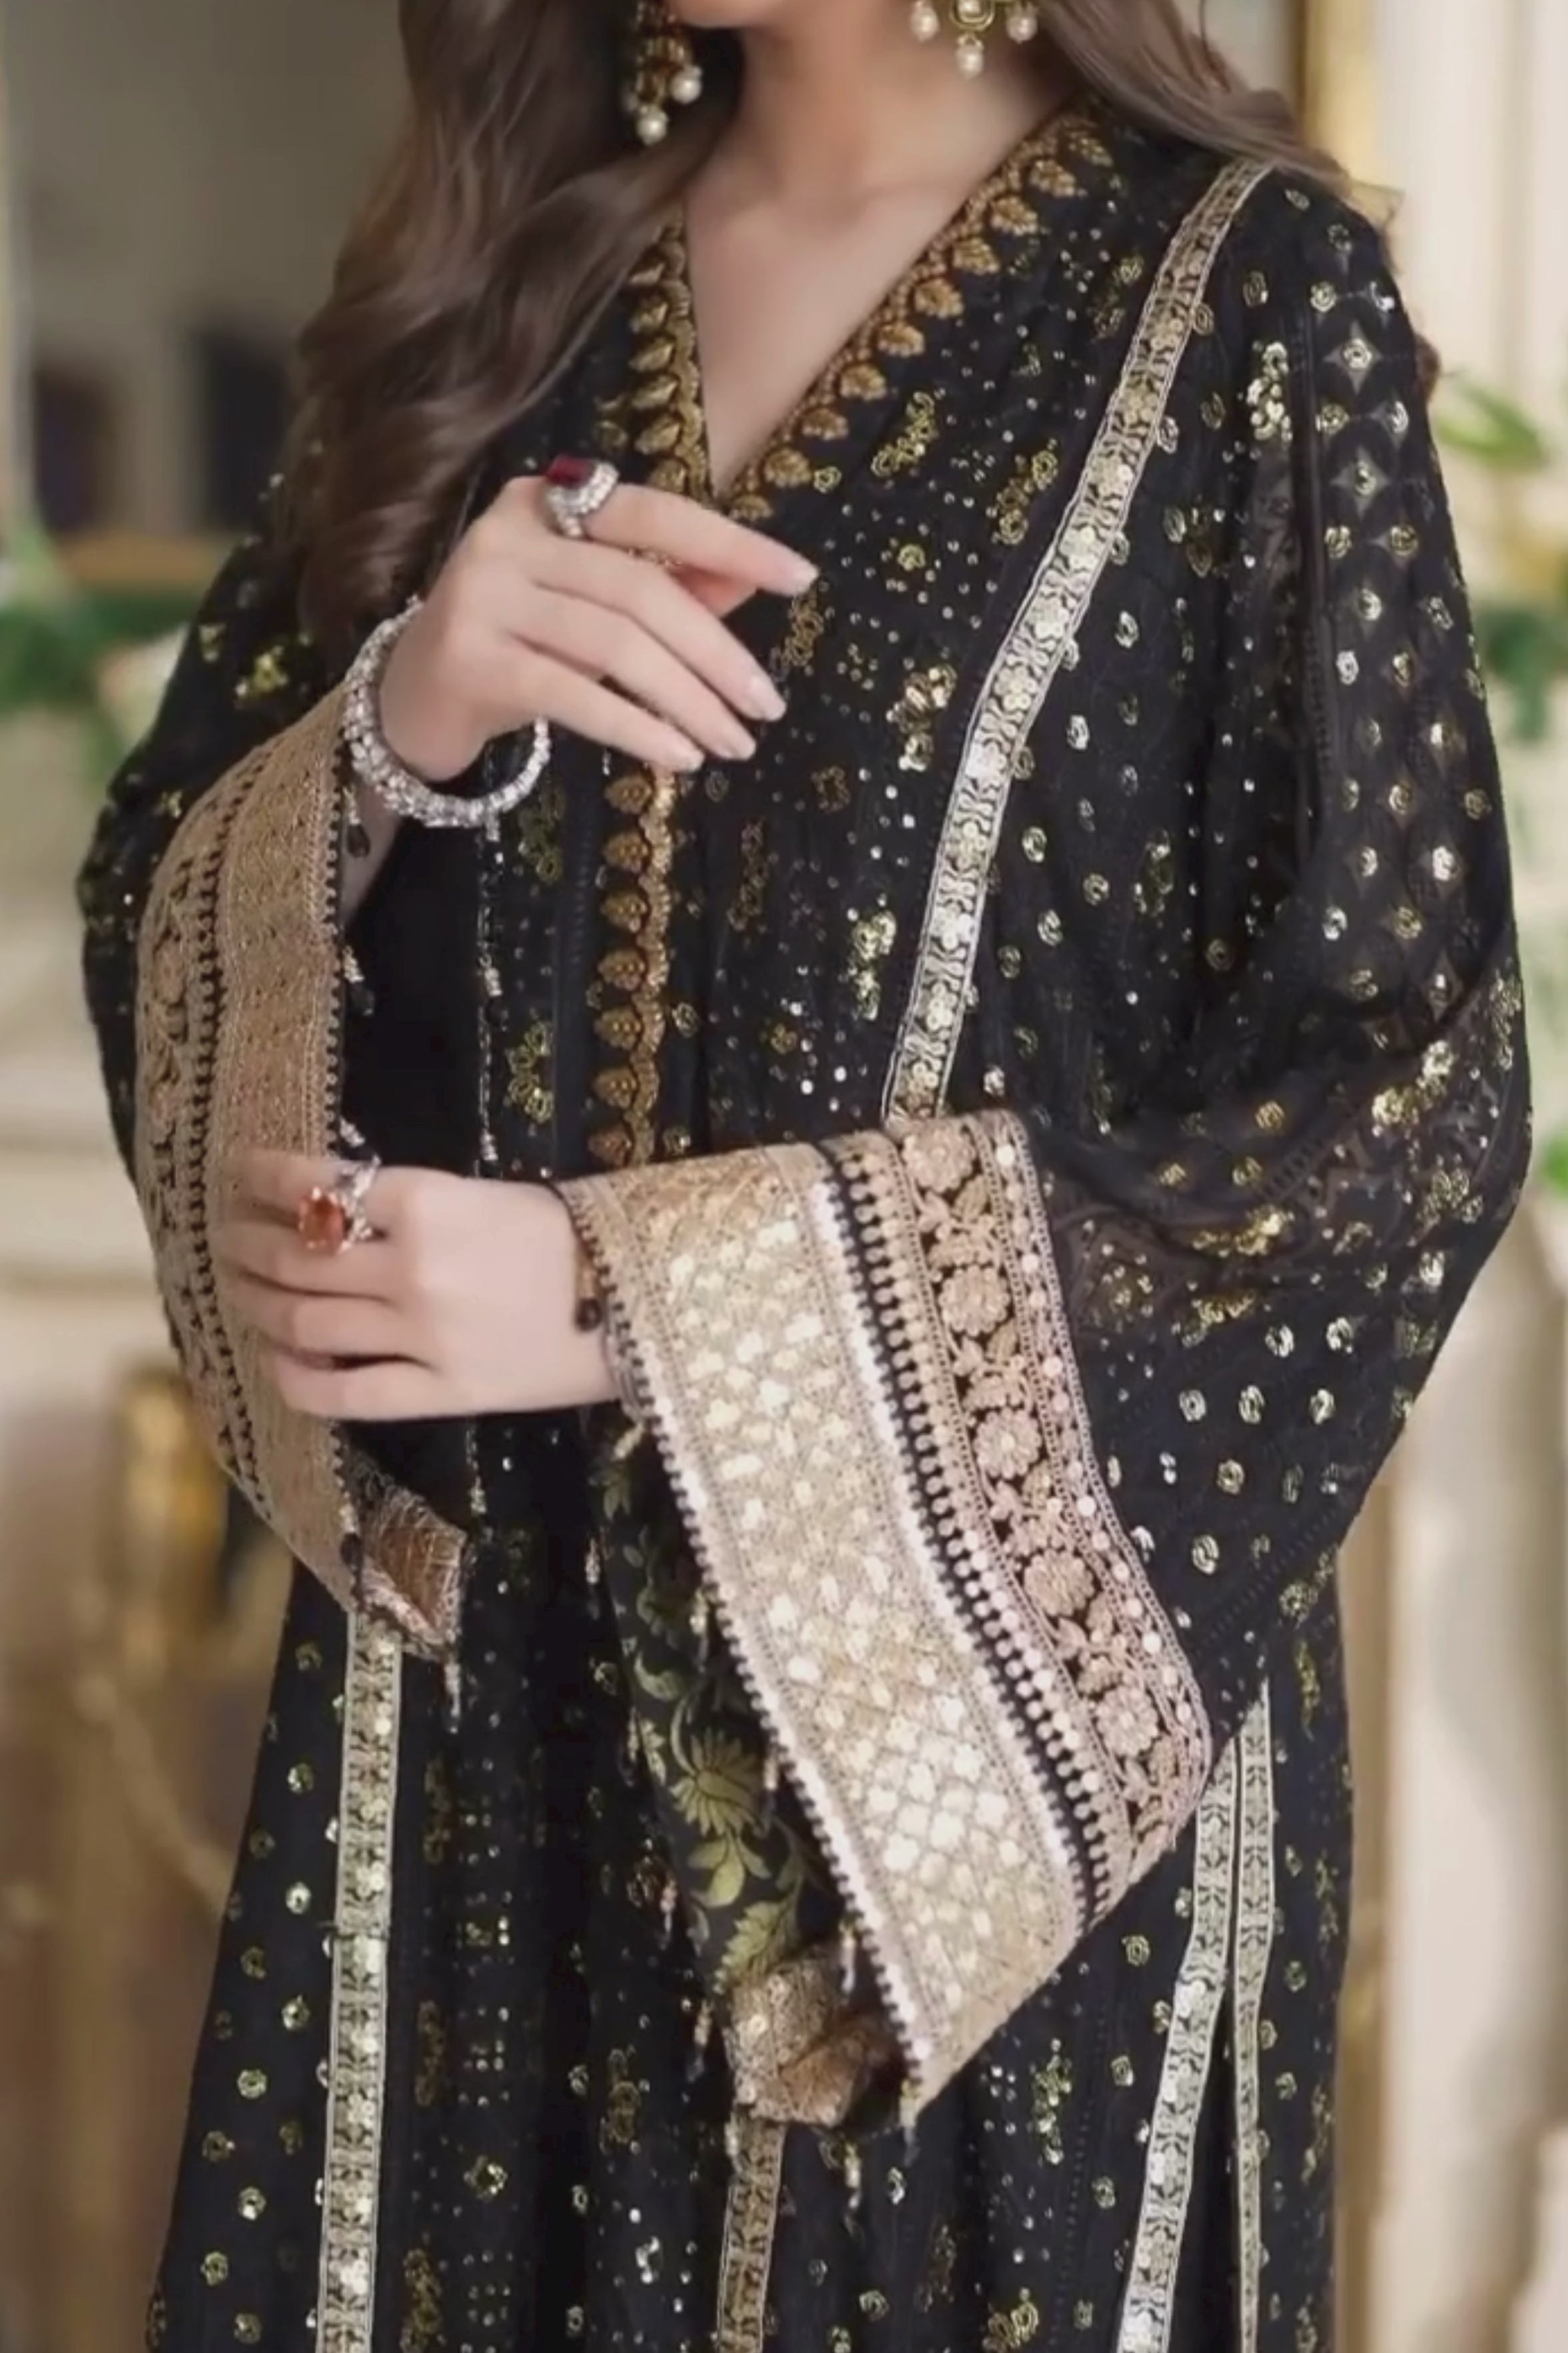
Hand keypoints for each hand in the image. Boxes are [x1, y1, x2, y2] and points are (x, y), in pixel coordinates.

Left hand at [220, 1151, 615, 1421]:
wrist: (638, 1303)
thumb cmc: (568, 1236)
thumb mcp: (486, 1194)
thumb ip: (409, 1205)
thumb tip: (330, 1211)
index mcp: (428, 1203)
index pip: (316, 1187)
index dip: (263, 1179)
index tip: (238, 1175)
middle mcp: (412, 1269)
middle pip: (298, 1256)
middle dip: (248, 1242)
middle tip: (228, 1235)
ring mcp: (422, 1337)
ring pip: (308, 1320)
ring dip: (259, 1302)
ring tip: (241, 1289)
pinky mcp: (441, 1392)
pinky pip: (346, 1391)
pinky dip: (298, 1376)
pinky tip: (278, 1359)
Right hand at [378, 475, 815, 782]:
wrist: (410, 701)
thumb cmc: (517, 647)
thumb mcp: (592, 609)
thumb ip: (667, 583)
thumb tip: (754, 576)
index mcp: (544, 501)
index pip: (657, 514)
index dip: (732, 544)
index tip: (801, 579)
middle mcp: (508, 535)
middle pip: (641, 589)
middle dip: (716, 654)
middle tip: (765, 707)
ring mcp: (482, 594)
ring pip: (613, 644)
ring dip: (687, 700)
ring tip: (732, 743)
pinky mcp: (470, 660)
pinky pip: (573, 694)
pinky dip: (636, 727)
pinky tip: (678, 756)